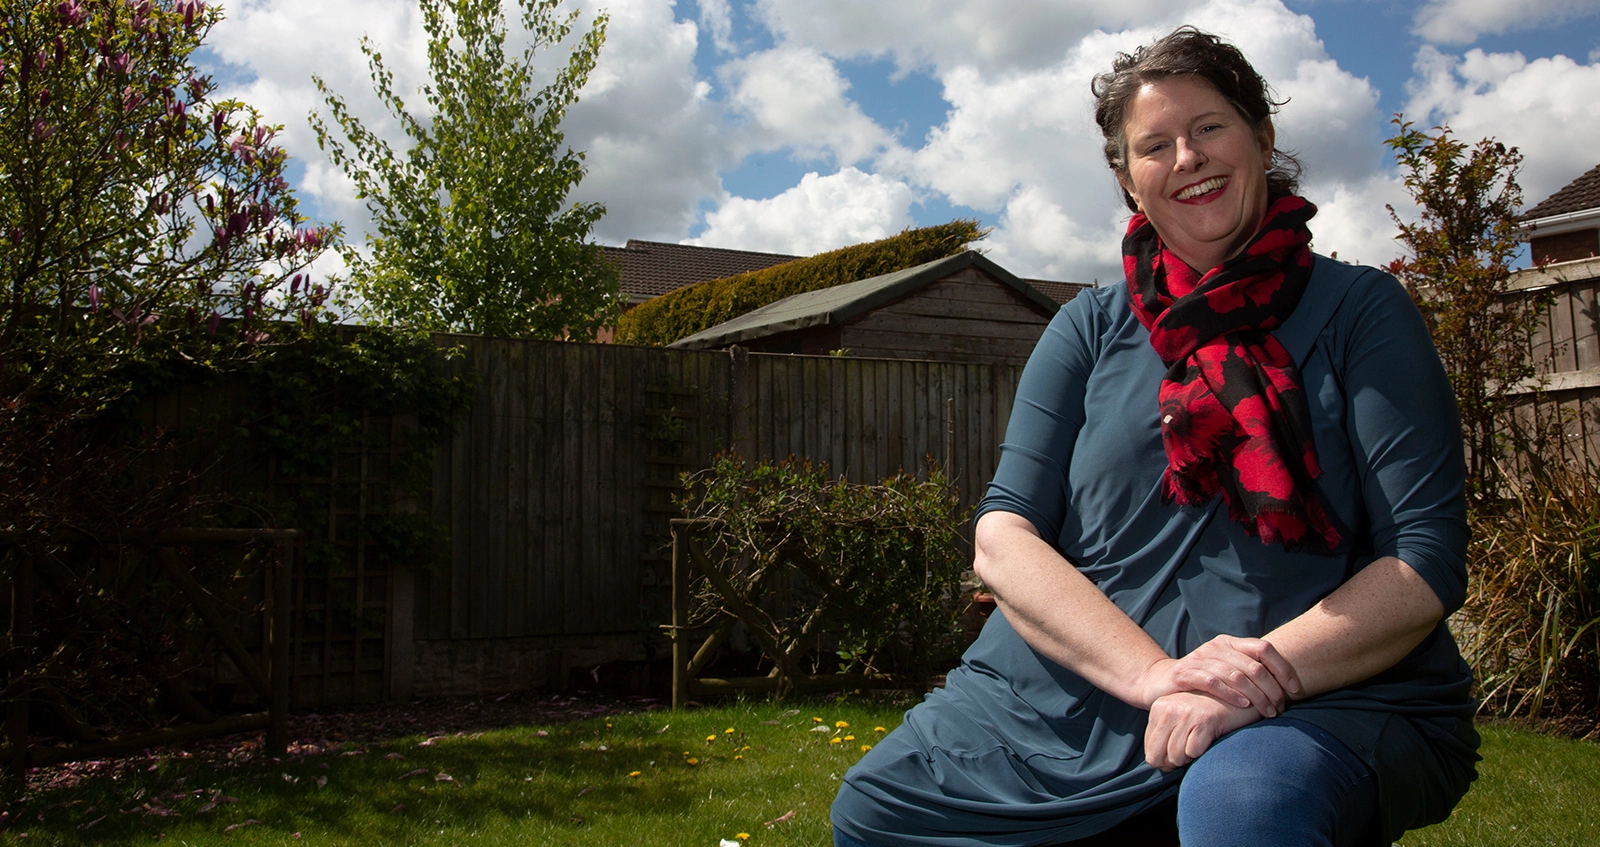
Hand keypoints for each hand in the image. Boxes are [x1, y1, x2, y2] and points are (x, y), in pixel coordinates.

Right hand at [1137, 634, 1300, 717]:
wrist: (1161, 682)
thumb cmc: (1203, 682)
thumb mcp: (1227, 671)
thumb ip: (1250, 672)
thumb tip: (1288, 686)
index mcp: (1230, 643)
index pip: (1264, 648)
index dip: (1283, 668)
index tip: (1294, 690)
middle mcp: (1216, 647)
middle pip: (1254, 666)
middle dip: (1272, 690)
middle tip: (1280, 709)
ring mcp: (1199, 659)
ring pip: (1236, 675)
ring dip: (1257, 696)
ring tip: (1266, 712)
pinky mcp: (1185, 674)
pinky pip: (1212, 682)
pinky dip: (1231, 694)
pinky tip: (1243, 705)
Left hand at [1143, 690, 1258, 771]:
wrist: (1238, 693)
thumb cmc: (1209, 711)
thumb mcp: (1181, 716)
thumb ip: (1166, 733)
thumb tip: (1158, 762)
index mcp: (1159, 707)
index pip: (1149, 749)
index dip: (1164, 760)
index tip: (1180, 755)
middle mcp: (1168, 709)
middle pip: (1157, 757)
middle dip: (1172, 765)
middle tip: (1188, 757)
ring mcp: (1185, 714)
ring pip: (1176, 757)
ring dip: (1189, 759)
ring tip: (1200, 744)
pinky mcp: (1203, 721)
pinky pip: (1193, 752)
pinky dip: (1201, 753)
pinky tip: (1209, 739)